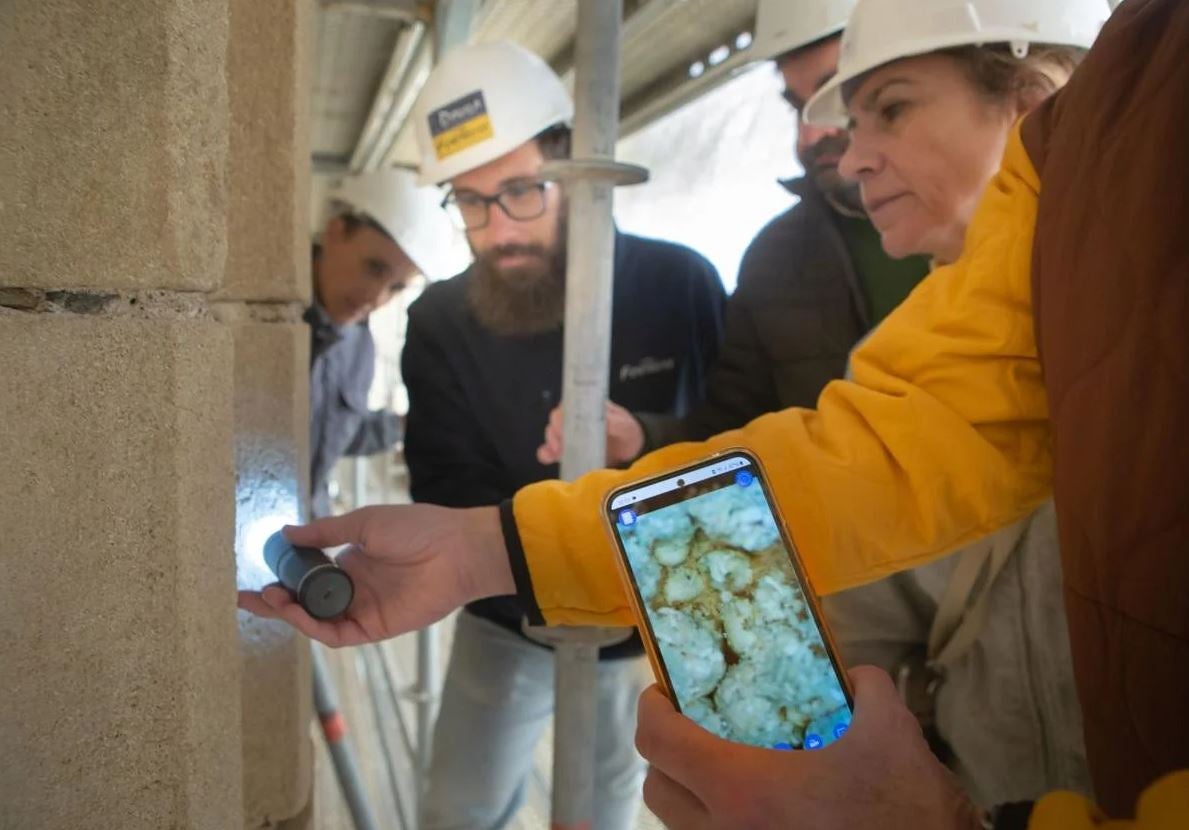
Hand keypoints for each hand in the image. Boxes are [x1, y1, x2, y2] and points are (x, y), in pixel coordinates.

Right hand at [237, 505, 511, 646]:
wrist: (457, 548)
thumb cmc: (417, 528)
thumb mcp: (364, 523)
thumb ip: (326, 531)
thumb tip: (286, 532)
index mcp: (352, 562)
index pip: (308, 576)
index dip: (283, 576)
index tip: (259, 570)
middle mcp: (354, 589)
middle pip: (306, 603)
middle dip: (274, 602)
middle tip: (245, 595)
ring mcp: (363, 610)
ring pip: (316, 621)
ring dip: (289, 613)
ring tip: (268, 598)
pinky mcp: (375, 628)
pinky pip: (337, 634)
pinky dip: (313, 627)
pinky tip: (296, 611)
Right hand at [536, 401, 645, 465]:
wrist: (632, 451)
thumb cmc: (627, 432)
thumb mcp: (625, 425)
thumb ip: (615, 421)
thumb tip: (603, 420)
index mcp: (587, 407)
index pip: (568, 405)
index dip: (563, 415)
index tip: (563, 426)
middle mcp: (575, 419)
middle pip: (556, 420)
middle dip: (555, 431)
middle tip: (560, 444)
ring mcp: (571, 435)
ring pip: (552, 435)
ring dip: (551, 443)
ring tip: (556, 453)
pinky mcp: (569, 451)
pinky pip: (553, 451)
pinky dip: (548, 454)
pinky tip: (550, 458)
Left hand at [635, 666, 981, 829]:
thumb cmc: (903, 811)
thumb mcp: (893, 734)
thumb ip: (867, 690)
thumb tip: (855, 676)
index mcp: (743, 789)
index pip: (659, 742)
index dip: (651, 709)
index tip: (663, 692)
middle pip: (657, 788)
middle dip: (667, 753)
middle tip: (695, 728)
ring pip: (680, 826)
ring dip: (689, 793)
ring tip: (726, 769)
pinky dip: (716, 824)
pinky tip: (759, 810)